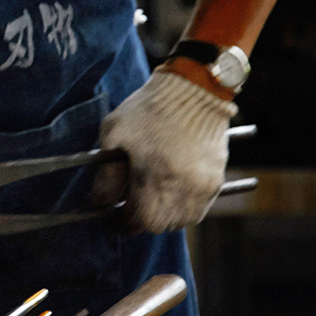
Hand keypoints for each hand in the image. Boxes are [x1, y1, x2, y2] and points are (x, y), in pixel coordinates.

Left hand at [94, 69, 237, 233]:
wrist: (195, 90)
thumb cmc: (149, 109)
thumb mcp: (115, 134)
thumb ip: (106, 174)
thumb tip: (100, 203)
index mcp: (154, 175)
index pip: (136, 219)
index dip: (120, 223)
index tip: (111, 217)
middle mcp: (181, 186)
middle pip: (158, 225)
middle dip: (139, 220)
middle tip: (127, 208)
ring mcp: (202, 186)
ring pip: (179, 222)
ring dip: (162, 218)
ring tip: (149, 202)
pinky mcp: (215, 181)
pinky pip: (198, 211)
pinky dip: (181, 210)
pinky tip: (169, 196)